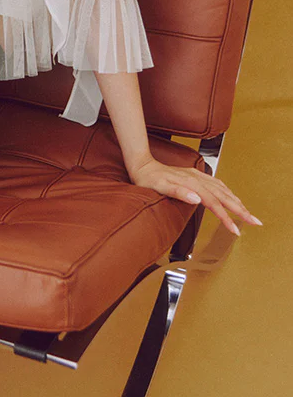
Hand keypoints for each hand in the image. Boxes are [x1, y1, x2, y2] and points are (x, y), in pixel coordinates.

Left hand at [128, 157, 262, 236]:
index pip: (215, 204)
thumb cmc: (148, 179)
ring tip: (247, 213)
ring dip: (237, 201)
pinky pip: (217, 184)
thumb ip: (179, 193)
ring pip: (223, 190)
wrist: (142, 165)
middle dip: (241, 210)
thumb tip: (197, 199)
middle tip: (255, 222)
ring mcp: (198, 176)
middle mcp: (198, 179)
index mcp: (192, 184)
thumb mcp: (160, 187)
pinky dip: (227, 192)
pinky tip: (230, 195)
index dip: (226, 218)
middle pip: (225, 196)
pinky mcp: (195, 175)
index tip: (235, 231)